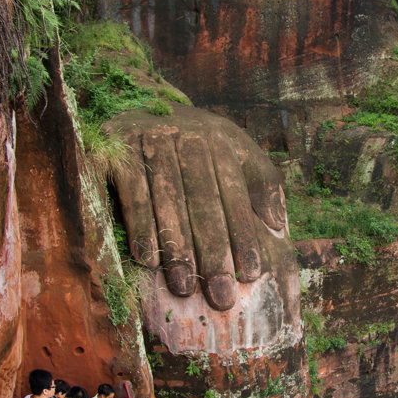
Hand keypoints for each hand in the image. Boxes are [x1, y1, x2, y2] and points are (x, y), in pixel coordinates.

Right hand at [105, 105, 286, 310]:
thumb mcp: (233, 149)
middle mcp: (189, 138)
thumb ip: (261, 181)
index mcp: (220, 141)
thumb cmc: (193, 142)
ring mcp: (152, 142)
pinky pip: (133, 194)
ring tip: (185, 286)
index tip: (251, 274)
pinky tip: (148, 260)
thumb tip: (278, 222)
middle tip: (221, 295)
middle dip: (214, 252)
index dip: (244, 235)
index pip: (235, 194)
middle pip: (204, 202)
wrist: (137, 103)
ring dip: (178, 247)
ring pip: (169, 202)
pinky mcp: (119, 150)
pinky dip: (141, 227)